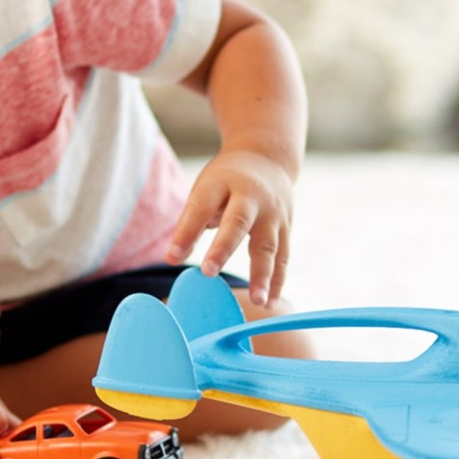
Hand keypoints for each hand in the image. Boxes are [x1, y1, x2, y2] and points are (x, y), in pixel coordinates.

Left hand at [166, 149, 293, 306]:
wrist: (267, 157)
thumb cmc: (226, 180)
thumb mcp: (205, 190)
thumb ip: (191, 222)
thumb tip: (173, 259)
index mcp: (222, 183)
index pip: (201, 207)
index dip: (187, 231)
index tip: (172, 257)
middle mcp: (251, 196)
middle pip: (238, 223)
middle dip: (223, 249)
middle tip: (208, 273)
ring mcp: (273, 212)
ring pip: (268, 245)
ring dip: (263, 275)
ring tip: (257, 301)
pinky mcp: (286, 227)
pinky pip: (282, 256)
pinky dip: (277, 280)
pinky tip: (269, 301)